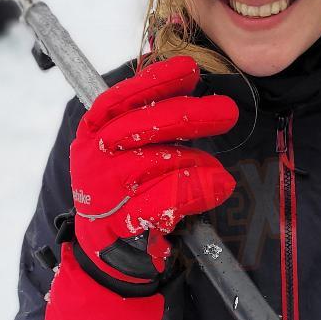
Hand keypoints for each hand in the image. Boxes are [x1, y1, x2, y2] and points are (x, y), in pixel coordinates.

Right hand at [70, 55, 238, 286]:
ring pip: (159, 161)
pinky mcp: (123, 219)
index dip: (156, 81)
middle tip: (227, 112)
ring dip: (196, 162)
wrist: (108, 250)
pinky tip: (218, 185)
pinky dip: (196, 189)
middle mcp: (94, 155)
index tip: (189, 70)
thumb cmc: (125, 190)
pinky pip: (166, 197)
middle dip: (191, 115)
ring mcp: (105, 188)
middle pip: (144, 124)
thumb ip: (151, 117)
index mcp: (93, 130)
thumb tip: (190, 77)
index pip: (122, 97)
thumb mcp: (128, 149)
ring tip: (216, 172)